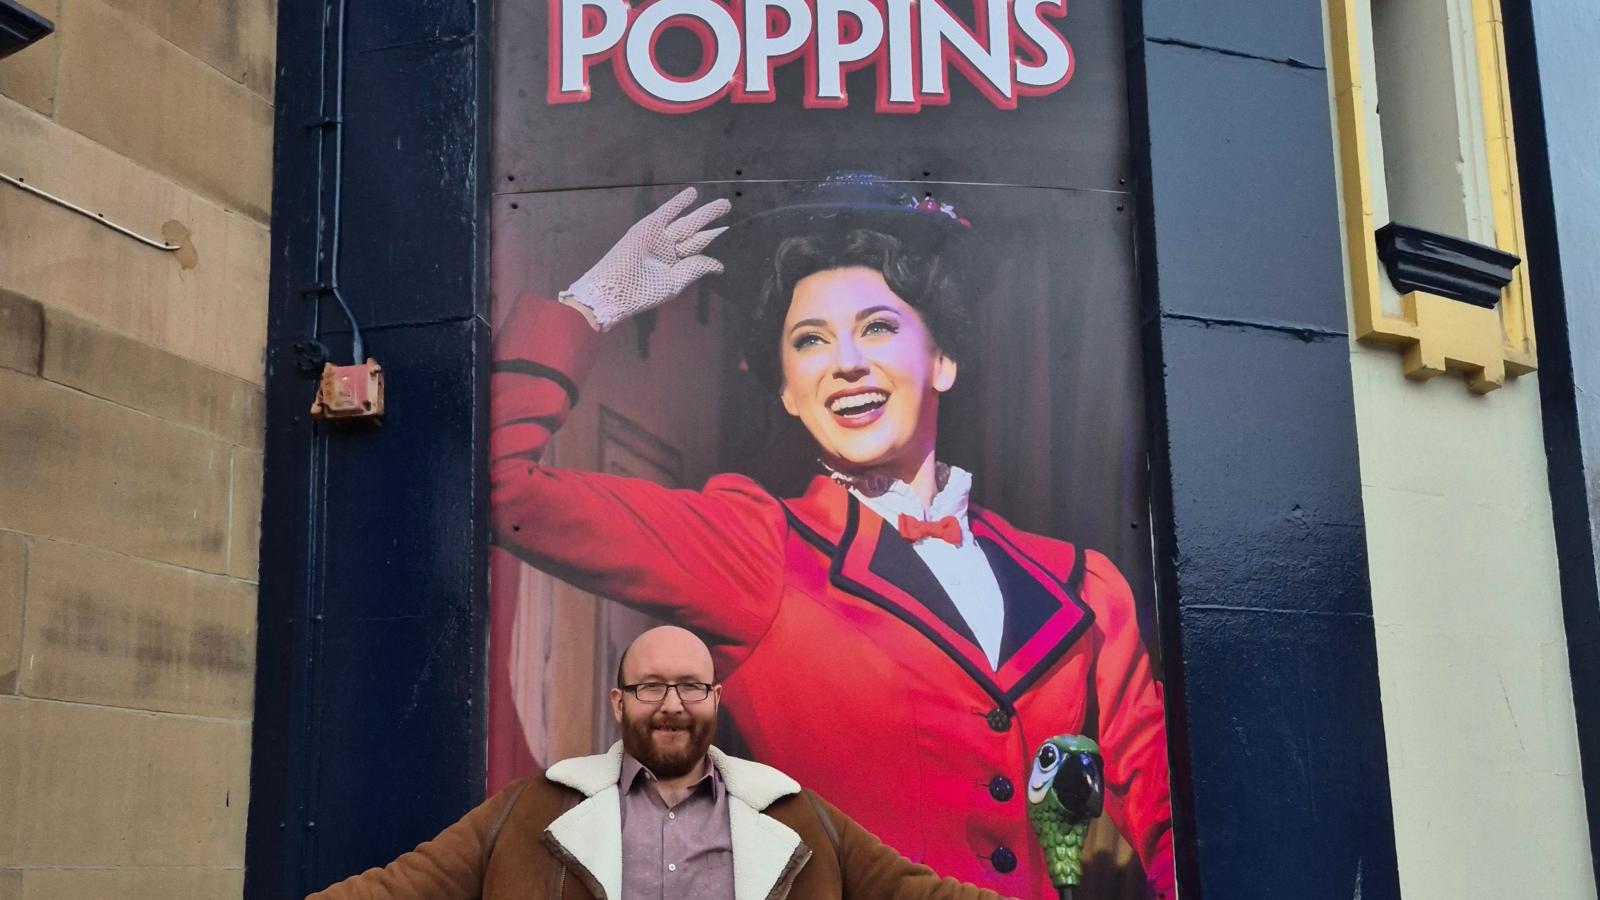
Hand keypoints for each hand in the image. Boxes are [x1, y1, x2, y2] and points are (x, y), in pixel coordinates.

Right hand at [563, 187, 730, 330]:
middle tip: (727, 205)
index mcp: (674, 266)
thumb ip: (696, 269)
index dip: (711, 238)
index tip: (726, 229)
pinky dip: (678, 203)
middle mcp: (668, 250)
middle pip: (695, 231)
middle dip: (710, 219)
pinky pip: (666, 212)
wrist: (613, 289)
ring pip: (686, 222)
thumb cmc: (642, 292)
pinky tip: (693, 193)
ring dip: (703, 211)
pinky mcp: (647, 227)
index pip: (697, 250)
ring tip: (721, 202)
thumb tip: (719, 265)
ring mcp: (659, 237)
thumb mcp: (674, 283)